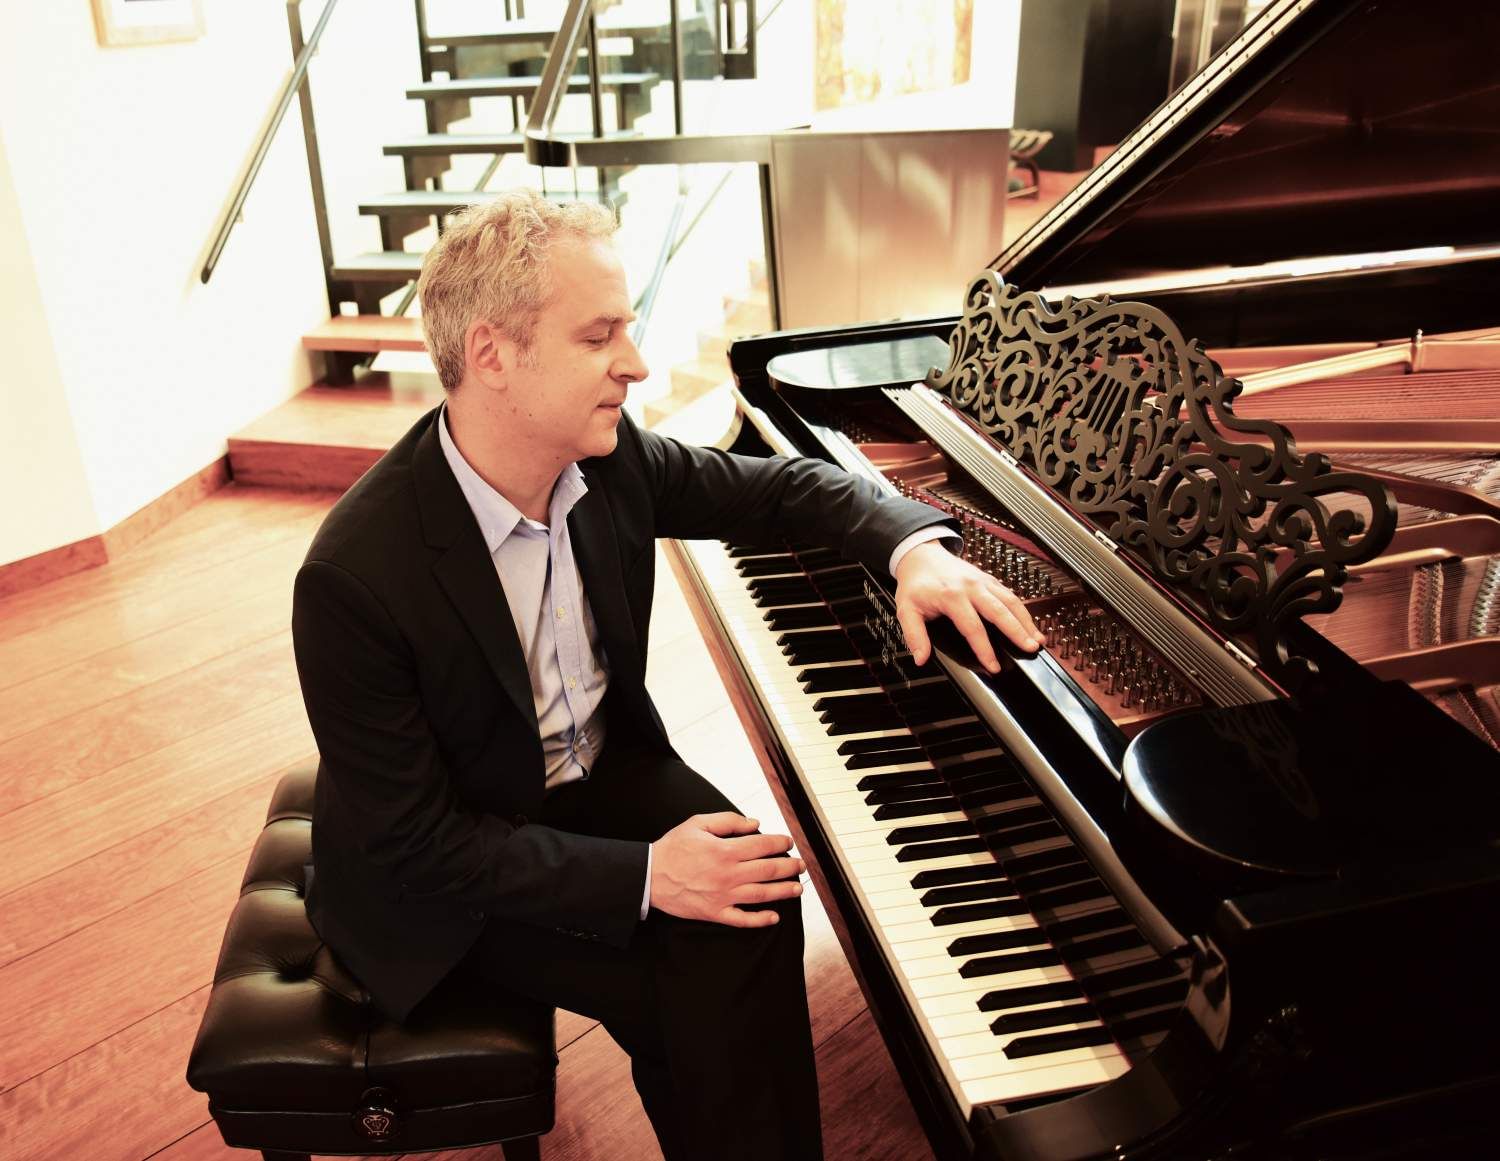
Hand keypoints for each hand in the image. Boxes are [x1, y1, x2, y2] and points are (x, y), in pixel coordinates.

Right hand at [649, 813, 805, 927]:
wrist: (649, 876)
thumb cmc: (673, 848)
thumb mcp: (697, 824)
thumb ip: (728, 821)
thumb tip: (755, 824)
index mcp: (724, 850)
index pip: (762, 845)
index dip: (779, 842)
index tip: (788, 842)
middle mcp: (728, 874)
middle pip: (768, 869)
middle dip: (789, 866)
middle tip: (801, 865)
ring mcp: (723, 895)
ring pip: (761, 894)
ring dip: (783, 891)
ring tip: (797, 888)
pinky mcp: (715, 912)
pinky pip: (742, 919)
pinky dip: (759, 919)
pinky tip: (774, 917)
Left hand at [893, 541, 1041, 672]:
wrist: (921, 555)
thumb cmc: (916, 583)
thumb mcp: (907, 609)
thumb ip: (915, 635)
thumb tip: (921, 658)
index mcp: (951, 596)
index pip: (972, 627)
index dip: (985, 649)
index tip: (993, 666)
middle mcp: (971, 587)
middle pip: (999, 611)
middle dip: (1016, 631)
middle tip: (1029, 649)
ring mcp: (982, 581)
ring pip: (1010, 601)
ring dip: (1025, 621)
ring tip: (1037, 640)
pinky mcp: (988, 579)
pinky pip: (1009, 594)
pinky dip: (1022, 610)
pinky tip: (1029, 624)